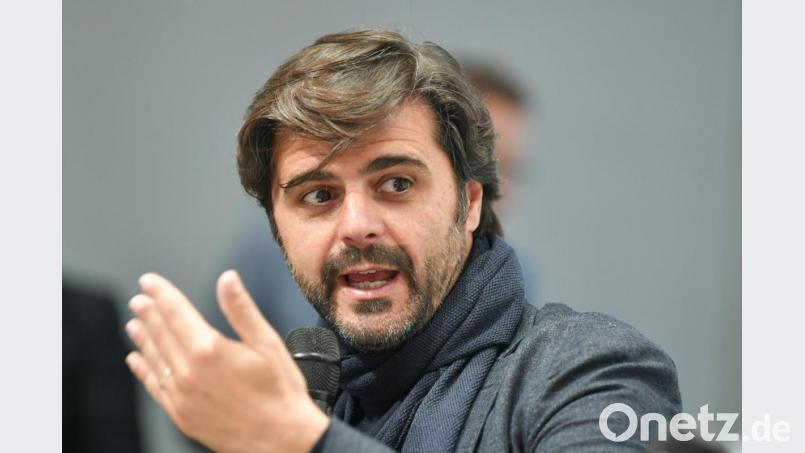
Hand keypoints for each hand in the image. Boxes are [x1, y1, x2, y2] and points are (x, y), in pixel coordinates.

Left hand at [124, 270, 328, 452]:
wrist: (281, 440)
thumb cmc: (279, 392)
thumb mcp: (267, 343)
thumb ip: (241, 309)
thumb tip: (228, 279)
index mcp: (209, 349)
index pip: (176, 312)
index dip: (161, 293)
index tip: (149, 281)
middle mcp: (189, 372)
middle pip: (161, 333)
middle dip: (149, 312)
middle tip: (140, 298)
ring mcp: (182, 396)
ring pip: (155, 358)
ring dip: (143, 338)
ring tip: (135, 324)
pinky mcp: (182, 415)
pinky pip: (155, 387)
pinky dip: (143, 370)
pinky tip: (137, 360)